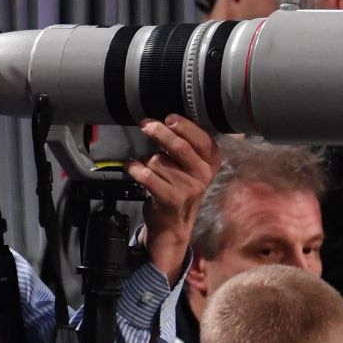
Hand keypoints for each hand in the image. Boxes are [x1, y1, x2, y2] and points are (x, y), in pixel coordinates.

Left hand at [130, 116, 221, 281]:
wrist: (173, 225)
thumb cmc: (179, 188)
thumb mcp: (191, 168)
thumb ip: (187, 146)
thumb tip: (167, 120)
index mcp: (211, 163)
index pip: (202, 139)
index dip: (185, 127)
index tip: (169, 117)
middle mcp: (203, 175)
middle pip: (179, 146)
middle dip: (159, 132)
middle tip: (145, 124)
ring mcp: (188, 188)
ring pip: (158, 160)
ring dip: (145, 160)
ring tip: (145, 167)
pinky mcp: (170, 198)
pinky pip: (147, 175)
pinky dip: (134, 169)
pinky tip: (131, 168)